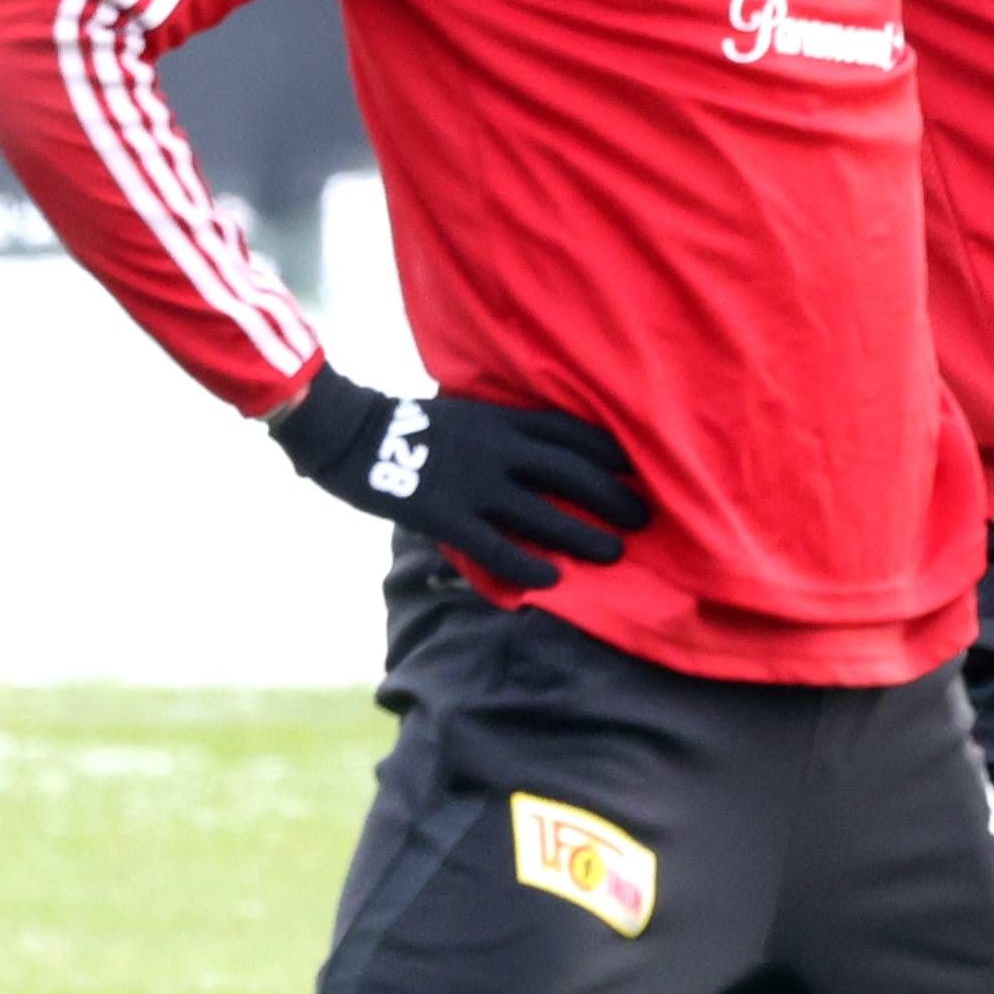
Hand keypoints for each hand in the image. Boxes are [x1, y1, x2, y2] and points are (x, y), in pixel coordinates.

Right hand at [268, 370, 652, 590]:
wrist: (350, 432)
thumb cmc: (409, 423)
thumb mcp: (466, 412)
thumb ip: (503, 429)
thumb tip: (541, 449)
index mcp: (502, 420)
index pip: (570, 434)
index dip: (609, 452)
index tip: (639, 468)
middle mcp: (497, 450)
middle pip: (571, 474)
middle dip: (612, 496)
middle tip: (643, 519)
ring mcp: (473, 484)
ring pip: (544, 514)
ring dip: (584, 535)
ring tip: (614, 553)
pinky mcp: (446, 516)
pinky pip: (496, 547)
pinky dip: (528, 565)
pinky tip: (553, 580)